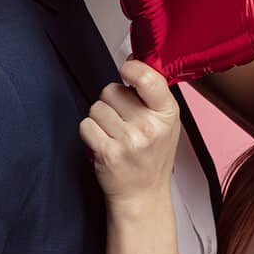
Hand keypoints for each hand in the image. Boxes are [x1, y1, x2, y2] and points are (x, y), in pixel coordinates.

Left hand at [79, 60, 181, 205]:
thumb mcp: (165, 121)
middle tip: (122, 121)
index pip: (148, 78)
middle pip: (112, 90)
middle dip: (112, 101)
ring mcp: (129, 141)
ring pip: (96, 107)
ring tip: (114, 134)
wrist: (142, 195)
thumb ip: (152, 91)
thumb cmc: (152, 156)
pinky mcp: (108, 153)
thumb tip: (133, 57)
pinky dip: (90, 132)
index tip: (126, 71)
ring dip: (100, 118)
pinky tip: (103, 143)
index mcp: (167, 113)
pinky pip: (86, 125)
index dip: (131, 69)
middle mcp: (150, 127)